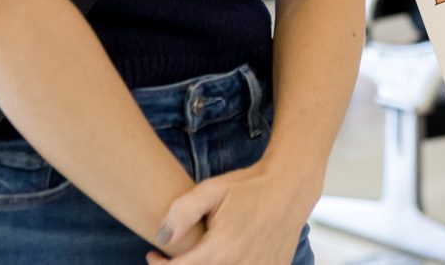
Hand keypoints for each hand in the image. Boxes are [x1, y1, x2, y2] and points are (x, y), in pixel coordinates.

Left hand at [144, 163, 312, 264]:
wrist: (290, 188)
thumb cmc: (250, 187)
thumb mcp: (212, 189)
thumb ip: (182, 212)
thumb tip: (163, 238)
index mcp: (220, 249)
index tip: (153, 255)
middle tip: (178, 257)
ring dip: (207, 264)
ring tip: (205, 252)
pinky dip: (231, 263)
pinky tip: (227, 254)